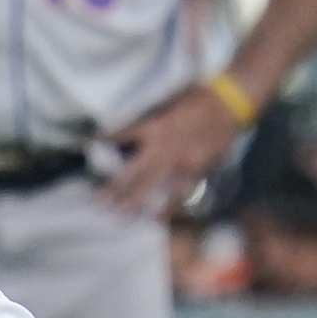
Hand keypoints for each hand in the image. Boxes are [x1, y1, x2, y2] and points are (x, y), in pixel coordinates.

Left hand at [100, 84, 245, 216]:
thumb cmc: (199, 99)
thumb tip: (135, 121)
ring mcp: (178, 160)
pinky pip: (179, 193)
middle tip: (98, 202)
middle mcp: (162, 145)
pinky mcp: (194, 169)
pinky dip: (169, 206)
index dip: (104, 140)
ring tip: (121, 216)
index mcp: (154, 125)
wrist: (229, 104)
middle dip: (114, 187)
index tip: (87, 145)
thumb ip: (153, 116)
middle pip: (132, 170)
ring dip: (136, 202)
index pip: (122, 134)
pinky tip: (159, 218)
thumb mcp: (170, 101)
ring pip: (152, 186)